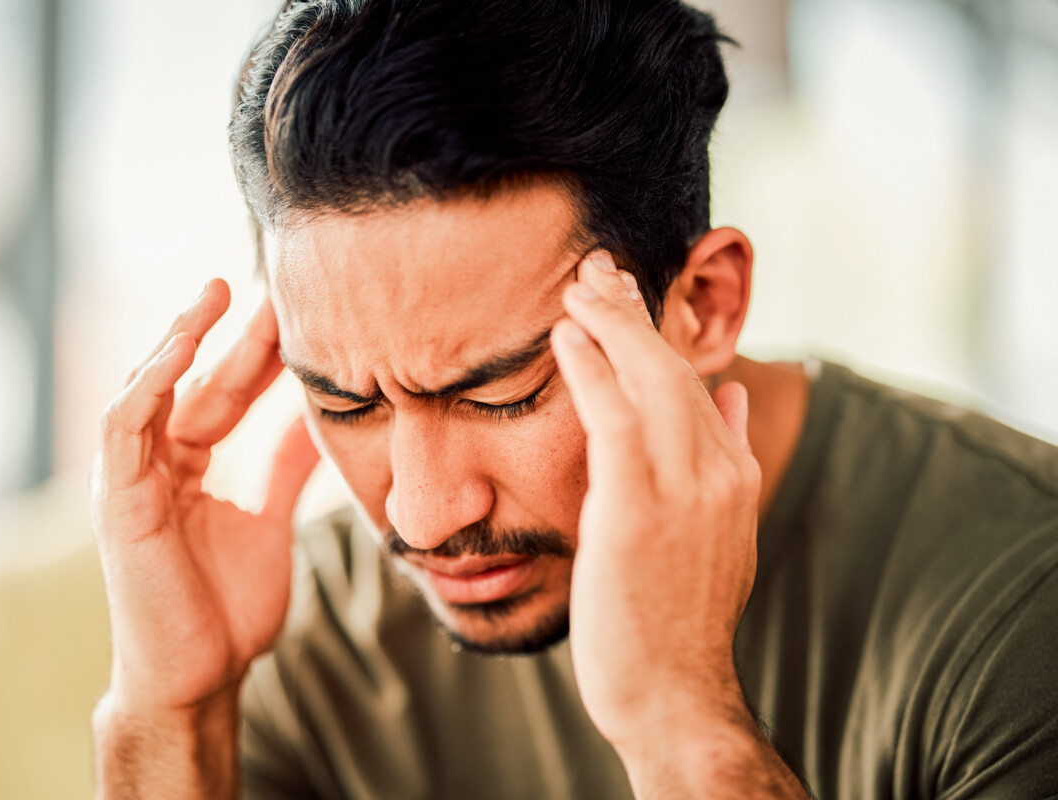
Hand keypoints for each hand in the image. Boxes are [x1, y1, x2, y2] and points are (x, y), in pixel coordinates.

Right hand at [90, 279, 318, 717]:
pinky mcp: (115, 499)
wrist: (201, 677)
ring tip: (217, 293)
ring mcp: (130, 479)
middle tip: (271, 285)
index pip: (224, 395)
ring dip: (180, 338)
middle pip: (195, 383)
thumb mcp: (270, 521)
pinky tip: (181, 346)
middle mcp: (155, 465)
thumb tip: (322, 421)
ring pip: (149, 388)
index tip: (298, 312)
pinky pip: (123, 425)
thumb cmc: (228, 610)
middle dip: (230, 334)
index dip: (257, 354)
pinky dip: (147, 382)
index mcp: (188, 468)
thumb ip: (284, 469)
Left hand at [551, 253, 760, 751]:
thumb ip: (726, 460)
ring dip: (613, 322)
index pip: (697, 383)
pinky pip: (614, 419)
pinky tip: (566, 335)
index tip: (630, 296)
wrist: (674, 692)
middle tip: (599, 265)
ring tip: (579, 281)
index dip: (661, 334)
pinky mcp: (638, 511)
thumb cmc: (676, 617)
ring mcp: (684, 491)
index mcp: (734, 475)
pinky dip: (592, 369)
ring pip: (651, 379)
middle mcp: (718, 473)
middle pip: (677, 367)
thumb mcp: (715, 534)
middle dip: (636, 311)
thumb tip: (733, 397)